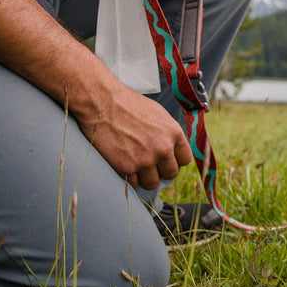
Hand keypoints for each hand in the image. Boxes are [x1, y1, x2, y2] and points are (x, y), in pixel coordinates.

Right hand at [77, 86, 194, 189]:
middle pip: (170, 173)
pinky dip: (129, 177)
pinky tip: (124, 165)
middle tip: (150, 164)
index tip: (166, 159)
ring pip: (152, 183)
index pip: (185, 159)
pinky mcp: (126, 167)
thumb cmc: (128, 104)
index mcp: (174, 133)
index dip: (174, 160)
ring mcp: (145, 160)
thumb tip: (172, 149)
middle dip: (161, 170)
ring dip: (145, 177)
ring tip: (136, 166)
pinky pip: (134, 184)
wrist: (101, 102)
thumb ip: (168, 133)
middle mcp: (163, 149)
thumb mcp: (158, 114)